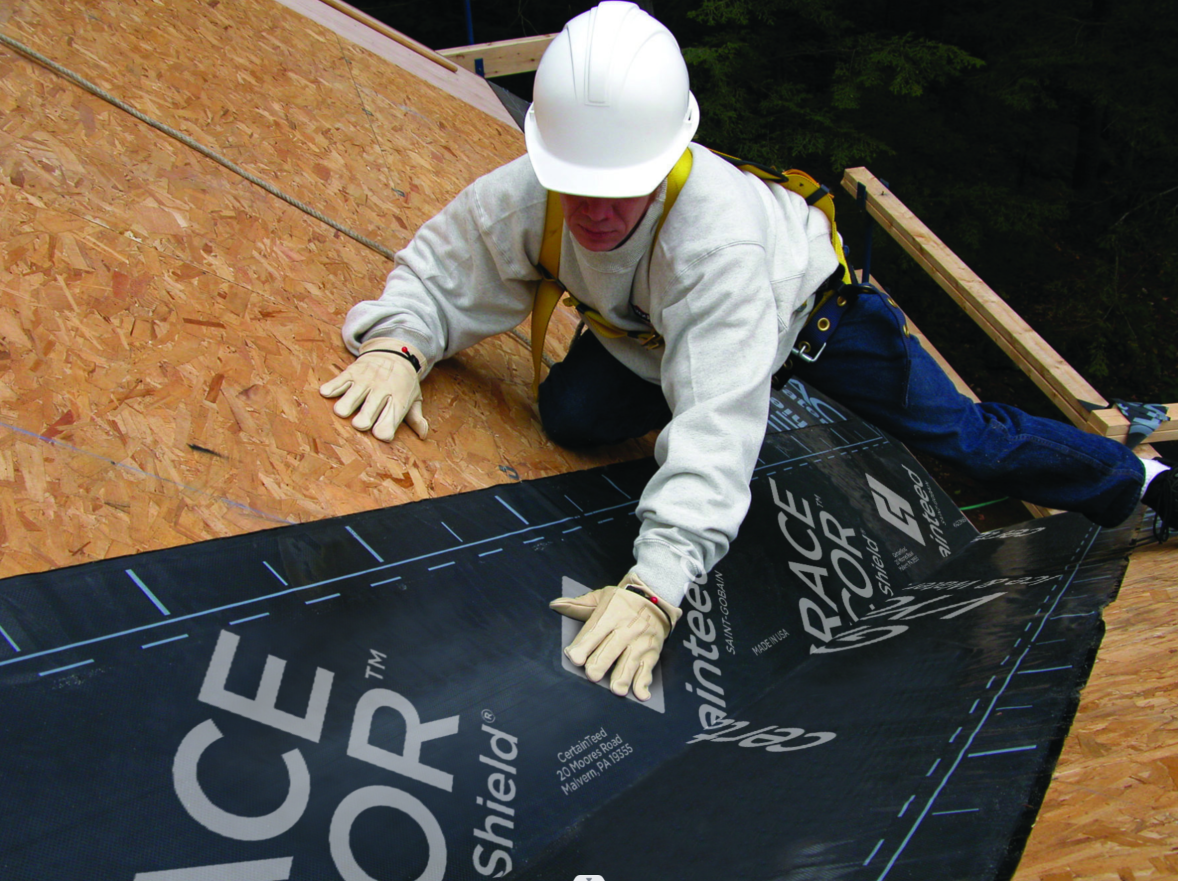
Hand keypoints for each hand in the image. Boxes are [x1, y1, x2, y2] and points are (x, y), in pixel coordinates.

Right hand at [320, 339, 428, 440]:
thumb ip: (416, 418)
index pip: (389, 423)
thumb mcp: (414, 398)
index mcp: (397, 400)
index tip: (380, 434)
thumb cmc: (403, 382)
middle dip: (361, 423)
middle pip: (366, 416)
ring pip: (347, 402)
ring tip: (346, 411)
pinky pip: (336, 384)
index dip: (383, 433)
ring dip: (343, 410)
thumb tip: (422, 435)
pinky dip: (330, 391)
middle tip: (361, 423)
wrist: (394, 351)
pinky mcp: (350, 372)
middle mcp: (381, 390)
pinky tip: (330, 394)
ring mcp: (364, 381)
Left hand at [549, 573, 681, 700]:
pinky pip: (648, 669)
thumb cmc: (623, 601)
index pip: (595, 632)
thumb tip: (555, 605)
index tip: (575, 658)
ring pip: (630, 661)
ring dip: (623, 676)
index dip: (584, 646)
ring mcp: (640, 642)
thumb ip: (578, 605)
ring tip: (616, 690)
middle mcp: (627, 629)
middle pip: (612, 648)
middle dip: (602, 663)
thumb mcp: (602, 597)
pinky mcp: (651, 653)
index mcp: (611, 614)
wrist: (655, 598)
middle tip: (592, 675)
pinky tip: (640, 694)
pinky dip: (644, 682)